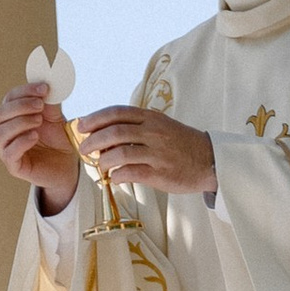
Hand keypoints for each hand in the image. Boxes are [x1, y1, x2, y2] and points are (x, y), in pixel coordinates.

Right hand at [0, 81, 81, 213]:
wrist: (66, 165)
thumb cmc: (56, 138)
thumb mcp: (54, 116)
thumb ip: (50, 101)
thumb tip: (51, 81)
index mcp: (12, 114)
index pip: (10, 97)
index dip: (25, 90)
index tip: (44, 88)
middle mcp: (4, 130)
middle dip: (20, 106)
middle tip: (40, 105)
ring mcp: (6, 148)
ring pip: (1, 132)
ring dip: (21, 122)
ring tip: (39, 120)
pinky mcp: (13, 166)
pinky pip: (9, 152)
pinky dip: (21, 141)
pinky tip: (35, 136)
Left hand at [75, 106, 217, 200]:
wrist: (209, 159)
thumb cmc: (180, 143)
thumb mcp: (160, 125)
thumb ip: (136, 126)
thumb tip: (105, 132)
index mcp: (150, 117)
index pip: (117, 112)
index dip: (96, 118)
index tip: (81, 125)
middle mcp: (153, 132)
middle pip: (115, 131)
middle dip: (93, 140)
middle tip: (83, 149)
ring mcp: (157, 152)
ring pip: (121, 152)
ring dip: (103, 160)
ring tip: (99, 166)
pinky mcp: (160, 173)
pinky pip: (132, 172)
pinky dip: (118, 175)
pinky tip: (115, 178)